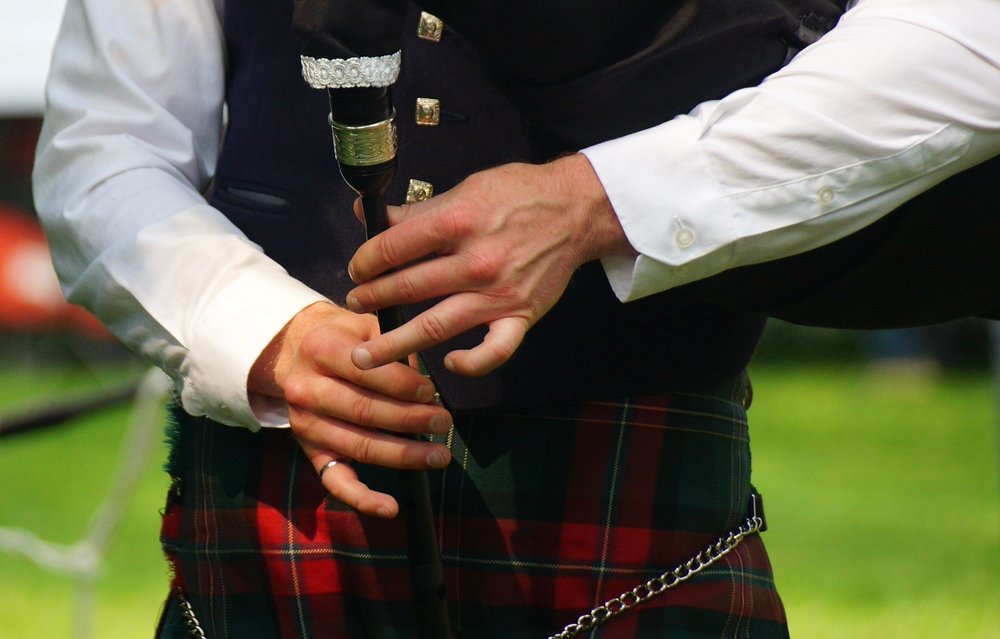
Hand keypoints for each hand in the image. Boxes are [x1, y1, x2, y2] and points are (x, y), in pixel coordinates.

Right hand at [249, 301, 452, 517]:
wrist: (298, 352)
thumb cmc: (346, 338)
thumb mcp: (364, 326)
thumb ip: (391, 344)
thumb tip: (425, 378)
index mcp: (320, 349)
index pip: (364, 370)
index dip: (400, 384)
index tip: (430, 392)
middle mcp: (306, 389)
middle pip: (363, 411)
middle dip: (410, 420)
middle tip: (444, 422)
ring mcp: (306, 425)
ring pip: (359, 446)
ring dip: (402, 455)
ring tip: (438, 455)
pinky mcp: (311, 452)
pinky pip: (335, 482)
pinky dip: (363, 499)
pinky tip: (391, 507)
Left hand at [346, 154, 633, 375]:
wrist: (576, 208)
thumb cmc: (519, 194)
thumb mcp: (465, 188)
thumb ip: (416, 211)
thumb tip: (369, 215)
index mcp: (456, 221)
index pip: (393, 248)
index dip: (365, 261)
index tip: (357, 269)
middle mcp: (474, 261)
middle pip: (407, 288)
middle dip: (371, 299)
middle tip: (355, 304)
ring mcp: (498, 294)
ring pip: (435, 325)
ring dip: (394, 343)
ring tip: (365, 355)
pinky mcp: (521, 315)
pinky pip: (494, 350)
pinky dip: (471, 363)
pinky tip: (449, 364)